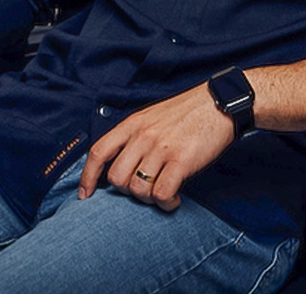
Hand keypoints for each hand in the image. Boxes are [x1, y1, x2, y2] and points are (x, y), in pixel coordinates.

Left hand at [77, 82, 234, 210]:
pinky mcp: (181, 161)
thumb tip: (121, 166)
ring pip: (138, 189)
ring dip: (149, 198)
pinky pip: (161, 194)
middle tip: (143, 189)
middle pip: (117, 178)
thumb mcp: (153, 117)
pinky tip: (174, 198)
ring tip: (162, 193)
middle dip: (127, 191)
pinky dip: (166, 203)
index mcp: (132, 124)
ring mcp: (161, 148)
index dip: (87, 177)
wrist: (219, 103)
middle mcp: (143, 136)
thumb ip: (135, 137)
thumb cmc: (187, 113)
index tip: (85, 195)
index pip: (98, 152)